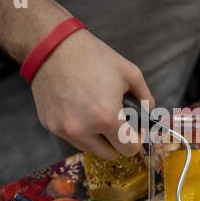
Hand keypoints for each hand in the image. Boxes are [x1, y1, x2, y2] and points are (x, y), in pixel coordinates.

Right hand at [31, 29, 154, 158]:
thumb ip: (146, 99)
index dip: (136, 140)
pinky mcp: (50, 125)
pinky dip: (80, 129)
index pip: (129, 149)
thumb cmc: (93, 57)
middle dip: (118, 141)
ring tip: (97, 112)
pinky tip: (80, 108)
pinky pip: (72, 137)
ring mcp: (64, 130)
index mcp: (107, 118)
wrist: (52, 46)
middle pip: (110, 154)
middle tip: (118, 122)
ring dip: (98, 138)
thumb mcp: (130, 73)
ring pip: (90, 148)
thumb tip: (150, 115)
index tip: (134, 130)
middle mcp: (83, 130)